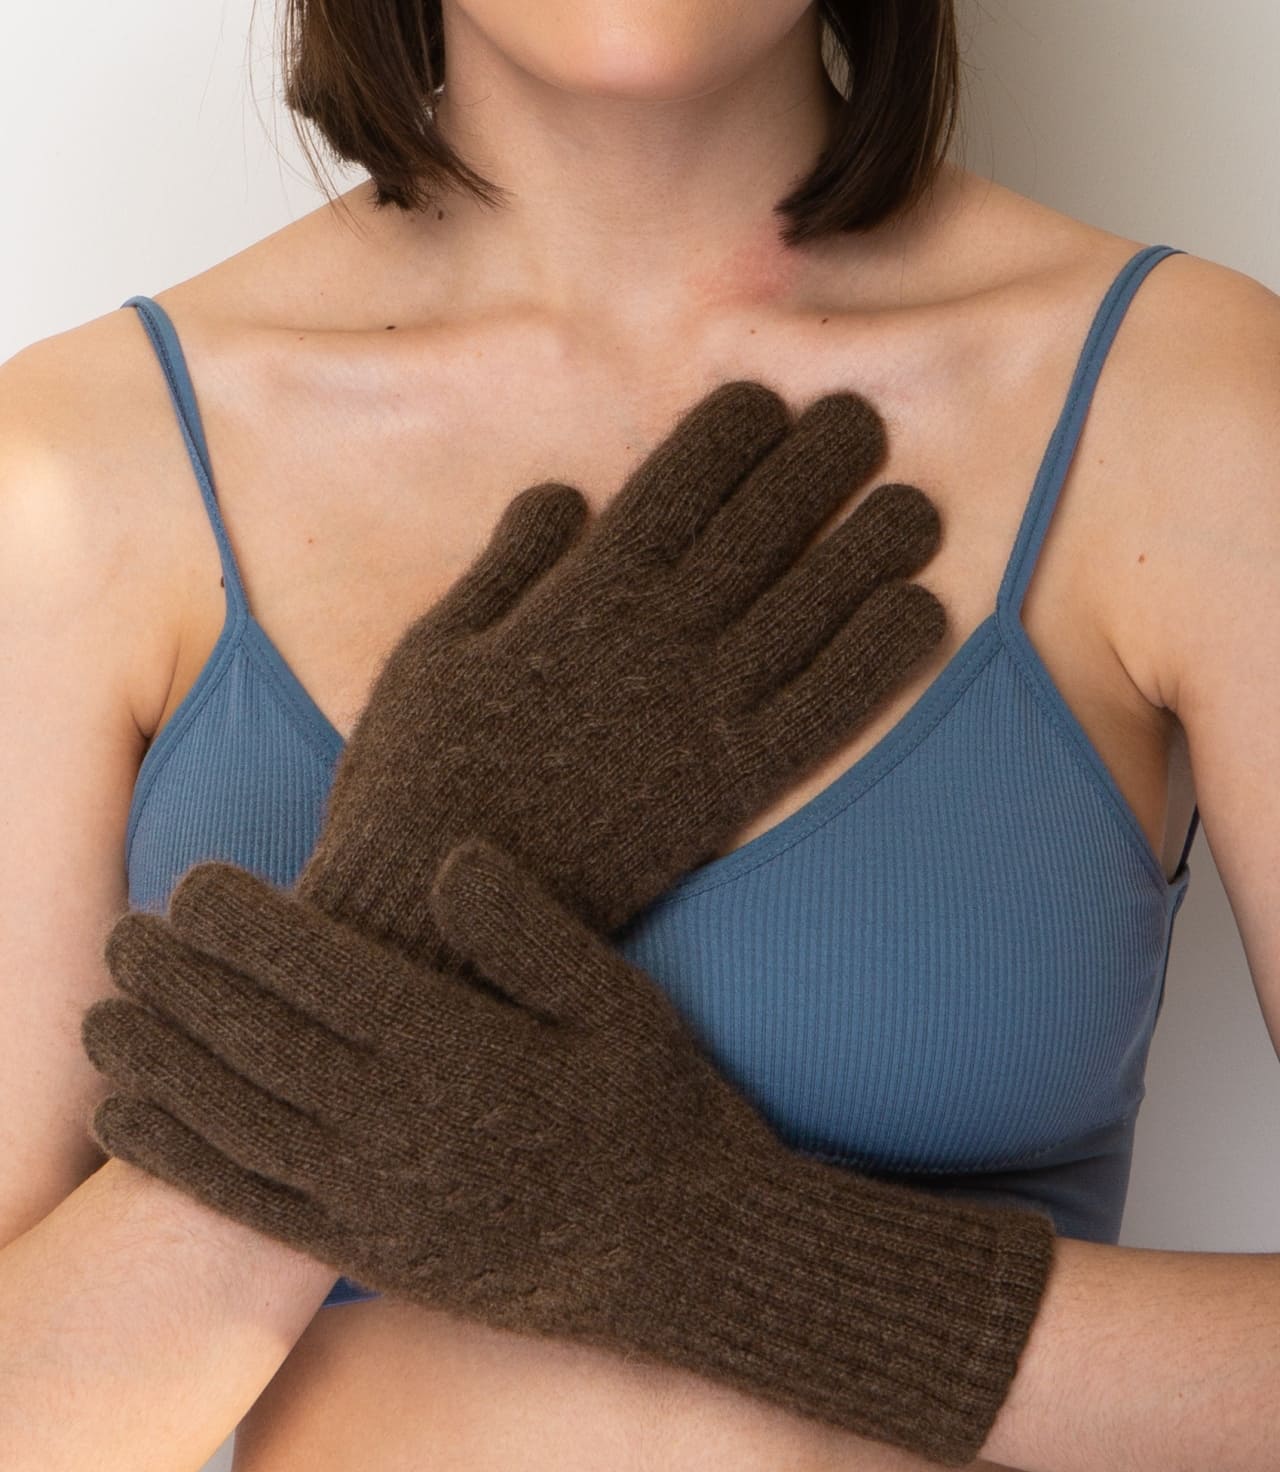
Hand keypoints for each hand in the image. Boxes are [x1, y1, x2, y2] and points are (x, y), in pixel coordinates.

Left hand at [86, 837, 1055, 1467]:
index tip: (194, 882)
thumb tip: (450, 860)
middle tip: (126, 932)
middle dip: (179, 981)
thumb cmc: (661, 1112)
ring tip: (103, 1014)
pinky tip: (129, 1120)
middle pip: (259, 1040)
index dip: (246, 925)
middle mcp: (405, 1127)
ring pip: (237, 1120)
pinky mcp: (374, 1252)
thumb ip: (532, 931)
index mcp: (463, 1053)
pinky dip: (178, 1160)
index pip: (324, 972)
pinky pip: (251, 1203)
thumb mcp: (622, 1004)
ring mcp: (381, 1198)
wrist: (690, 1256)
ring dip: (158, 1061)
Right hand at [288, 378, 944, 959]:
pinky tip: (921, 616)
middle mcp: (657, 638)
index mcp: (583, 593)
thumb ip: (504, 567)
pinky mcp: (728, 790)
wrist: (437, 914)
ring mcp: (700, 713)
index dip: (731, 430)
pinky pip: (823, 711)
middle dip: (818, 462)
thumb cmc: (417, 778)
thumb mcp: (430, 651)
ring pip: (810, 607)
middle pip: (760, 527)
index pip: (677, 482)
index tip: (767, 400)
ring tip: (917, 507)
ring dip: (871, 548)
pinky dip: (877, 659)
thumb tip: (567, 493)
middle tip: (864, 421)